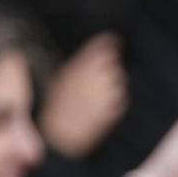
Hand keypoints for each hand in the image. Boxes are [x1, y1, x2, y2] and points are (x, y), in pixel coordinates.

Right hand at [40, 32, 127, 157]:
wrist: (60, 135)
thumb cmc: (56, 105)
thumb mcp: (63, 77)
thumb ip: (82, 64)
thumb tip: (97, 54)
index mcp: (83, 64)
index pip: (106, 44)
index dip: (109, 43)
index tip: (113, 41)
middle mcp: (99, 75)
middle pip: (113, 63)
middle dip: (107, 68)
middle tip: (93, 80)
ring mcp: (109, 92)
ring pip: (118, 80)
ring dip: (110, 85)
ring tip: (92, 97)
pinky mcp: (116, 108)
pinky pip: (121, 99)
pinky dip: (114, 101)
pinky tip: (97, 108)